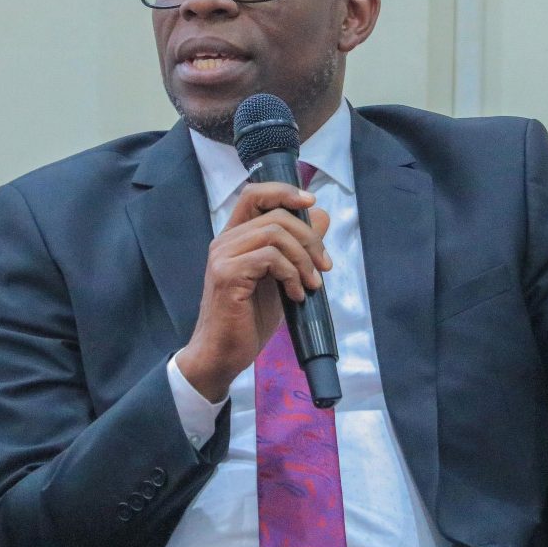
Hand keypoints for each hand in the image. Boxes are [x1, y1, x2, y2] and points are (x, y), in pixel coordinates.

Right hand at [177, 182, 330, 401]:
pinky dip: (292, 275)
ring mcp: (224, 256)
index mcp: (236, 237)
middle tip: (324, 267)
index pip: (256, 194)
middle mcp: (225, 241)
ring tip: (312, 286)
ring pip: (276, 234)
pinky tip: (296, 296)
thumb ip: (297, 247)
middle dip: (310, 239)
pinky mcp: (228, 275)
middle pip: (276, 215)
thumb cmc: (249, 319)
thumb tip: (321, 216)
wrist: (223, 355)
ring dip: (304, 260)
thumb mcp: (281, 278)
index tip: (311, 202)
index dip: (285, 191)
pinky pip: (271, 258)